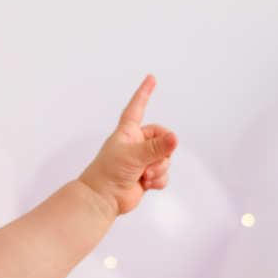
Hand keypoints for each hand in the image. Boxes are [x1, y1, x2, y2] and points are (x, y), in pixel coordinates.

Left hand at [78, 75, 177, 216]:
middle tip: (152, 161)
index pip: (137, 108)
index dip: (144, 93)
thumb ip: (157, 147)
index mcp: (127, 132)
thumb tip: (176, 139)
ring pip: (165, 159)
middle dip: (163, 151)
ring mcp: (142, 161)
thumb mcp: (134, 155)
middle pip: (162, 138)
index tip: (151, 78)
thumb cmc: (108, 172)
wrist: (102, 199)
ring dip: (159, 168)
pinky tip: (148, 184)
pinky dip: (159, 180)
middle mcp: (136, 144)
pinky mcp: (146, 177)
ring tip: (145, 175)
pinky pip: (163, 175)